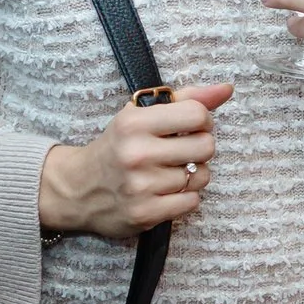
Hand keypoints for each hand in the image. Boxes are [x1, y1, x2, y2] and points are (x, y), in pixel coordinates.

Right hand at [37, 83, 228, 237]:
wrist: (77, 188)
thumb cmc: (118, 146)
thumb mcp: (142, 114)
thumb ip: (187, 99)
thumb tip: (227, 89)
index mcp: (134, 123)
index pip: (198, 115)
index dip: (202, 120)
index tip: (190, 126)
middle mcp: (136, 154)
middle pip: (206, 146)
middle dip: (200, 148)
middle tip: (181, 151)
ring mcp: (140, 186)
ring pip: (202, 176)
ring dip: (192, 175)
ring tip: (169, 172)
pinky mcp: (144, 214)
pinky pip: (192, 202)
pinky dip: (185, 197)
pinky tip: (166, 192)